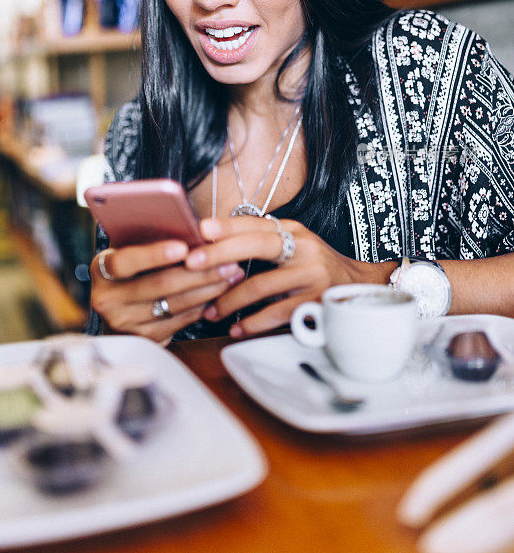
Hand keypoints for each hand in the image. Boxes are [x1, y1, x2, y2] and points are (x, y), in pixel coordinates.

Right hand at [90, 239, 243, 343]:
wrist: (116, 307)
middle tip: (229, 260)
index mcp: (101, 269)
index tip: (184, 248)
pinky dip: (202, 305)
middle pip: (159, 285)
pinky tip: (218, 293)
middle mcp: (107, 299)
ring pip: (175, 304)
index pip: (126, 261)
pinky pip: (179, 320)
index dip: (155, 255)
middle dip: (200, 272)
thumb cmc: (132, 268)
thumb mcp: (130, 250)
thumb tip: (192, 230)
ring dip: (208, 288)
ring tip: (231, 274)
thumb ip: (149, 240)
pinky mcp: (143, 339)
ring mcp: (124, 323)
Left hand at [185, 216, 389, 337]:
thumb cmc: (315, 267)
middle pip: (257, 245)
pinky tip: (236, 328)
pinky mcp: (317, 302)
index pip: (255, 223)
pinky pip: (277, 313)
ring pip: (262, 285)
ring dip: (229, 300)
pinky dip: (253, 322)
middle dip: (220, 254)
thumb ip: (261, 243)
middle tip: (191, 263)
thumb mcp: (293, 247)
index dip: (227, 226)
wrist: (362, 288)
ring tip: (209, 312)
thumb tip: (212, 245)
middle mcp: (304, 247)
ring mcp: (312, 274)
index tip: (200, 229)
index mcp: (293, 230)